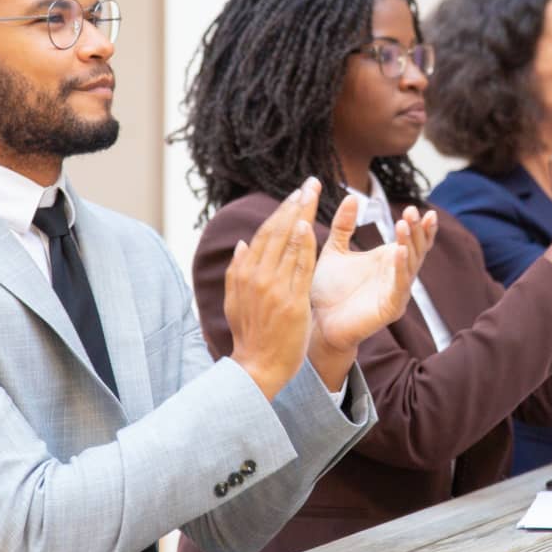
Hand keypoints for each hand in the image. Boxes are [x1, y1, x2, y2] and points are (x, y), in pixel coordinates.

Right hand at [225, 178, 320, 400]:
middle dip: (295, 204)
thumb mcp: (237, 301)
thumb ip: (238, 271)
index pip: (266, 233)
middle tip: (311, 183)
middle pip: (278, 231)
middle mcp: (257, 276)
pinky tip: (310, 225)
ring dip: (302, 215)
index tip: (297, 192)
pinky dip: (303, 245)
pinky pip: (299, 267)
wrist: (258, 368)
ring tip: (314, 193)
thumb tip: (242, 243)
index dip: (282, 210)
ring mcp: (273, 288)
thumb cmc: (253, 335)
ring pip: (288, 244)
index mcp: (245, 273)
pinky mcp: (291, 301)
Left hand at [309, 193, 437, 356]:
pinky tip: (399, 251)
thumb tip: (351, 196)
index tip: (416, 207)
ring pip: (412, 264)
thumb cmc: (328, 290)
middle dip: (417, 229)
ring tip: (404, 224)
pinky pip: (401, 285)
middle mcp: (397, 274)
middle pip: (417, 248)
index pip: (412, 239)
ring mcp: (397, 291)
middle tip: (413, 211)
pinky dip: (402, 268)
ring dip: (410, 244)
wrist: (318, 323)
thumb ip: (343, 225)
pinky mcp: (391, 307)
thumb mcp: (335, 250)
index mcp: (388, 260)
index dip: (418, 225)